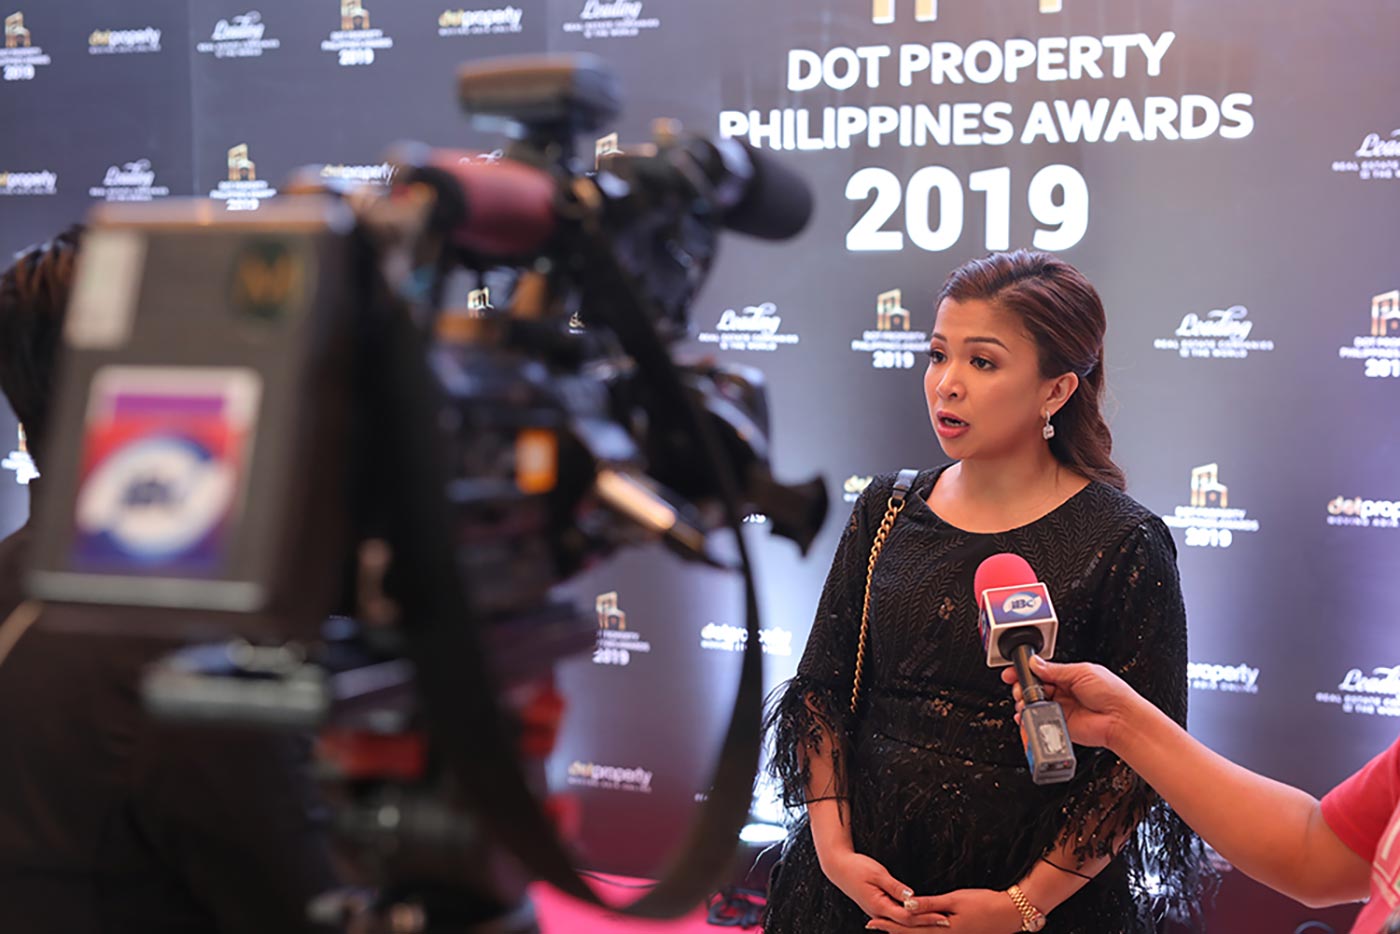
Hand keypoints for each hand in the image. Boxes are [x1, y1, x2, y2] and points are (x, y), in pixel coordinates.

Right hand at [820, 850, 950, 927]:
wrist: (838, 867)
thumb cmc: (856, 867)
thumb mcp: (877, 873)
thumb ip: (895, 886)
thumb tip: (911, 896)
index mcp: (879, 905)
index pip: (907, 916)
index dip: (925, 917)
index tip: (942, 916)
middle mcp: (878, 912)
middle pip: (907, 924)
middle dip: (927, 923)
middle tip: (947, 921)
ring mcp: (877, 911)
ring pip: (902, 923)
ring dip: (920, 923)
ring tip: (938, 921)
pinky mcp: (877, 907)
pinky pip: (896, 917)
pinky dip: (910, 919)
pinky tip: (919, 918)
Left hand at [865, 888, 1022, 932]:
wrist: (1010, 914)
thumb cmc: (984, 903)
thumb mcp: (955, 900)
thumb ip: (930, 904)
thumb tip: (907, 906)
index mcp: (943, 930)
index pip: (909, 929)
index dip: (889, 925)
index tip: (872, 921)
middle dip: (892, 930)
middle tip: (872, 924)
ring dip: (904, 933)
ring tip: (887, 927)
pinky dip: (919, 932)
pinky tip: (914, 928)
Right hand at [999, 655, 1138, 749]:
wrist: (1121, 719)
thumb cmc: (1112, 693)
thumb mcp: (1082, 672)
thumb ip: (1056, 669)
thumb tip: (1035, 663)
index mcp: (1068, 676)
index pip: (1040, 672)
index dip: (1025, 671)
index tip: (1012, 672)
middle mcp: (1063, 693)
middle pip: (1034, 688)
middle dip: (1022, 687)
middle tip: (1021, 688)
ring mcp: (1061, 709)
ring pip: (1034, 705)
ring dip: (1025, 703)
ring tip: (1025, 702)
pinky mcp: (1060, 725)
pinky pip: (1040, 722)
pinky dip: (1029, 720)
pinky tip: (1027, 716)